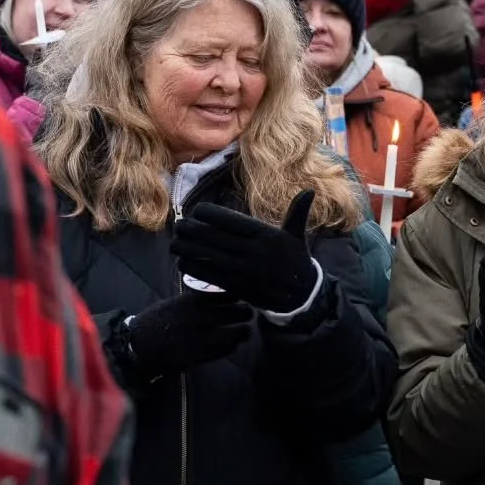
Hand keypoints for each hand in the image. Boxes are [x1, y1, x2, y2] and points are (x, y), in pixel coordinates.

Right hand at [115, 291, 253, 381]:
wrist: (139, 345)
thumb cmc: (158, 320)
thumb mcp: (178, 302)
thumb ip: (201, 299)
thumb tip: (226, 296)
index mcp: (196, 300)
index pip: (231, 292)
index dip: (240, 294)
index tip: (242, 296)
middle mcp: (203, 316)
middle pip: (241, 312)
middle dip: (246, 313)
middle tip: (247, 314)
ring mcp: (205, 337)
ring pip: (238, 333)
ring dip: (243, 332)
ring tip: (242, 332)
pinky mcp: (203, 355)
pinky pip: (227, 349)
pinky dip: (231, 347)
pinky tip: (229, 345)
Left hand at [171, 191, 319, 312]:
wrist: (301, 295)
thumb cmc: (295, 260)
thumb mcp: (297, 236)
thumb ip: (297, 213)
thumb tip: (310, 190)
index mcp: (266, 234)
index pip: (231, 220)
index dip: (210, 214)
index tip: (197, 211)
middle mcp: (254, 251)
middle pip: (215, 237)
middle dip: (192, 230)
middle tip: (178, 225)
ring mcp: (245, 270)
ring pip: (209, 256)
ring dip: (188, 249)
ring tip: (175, 243)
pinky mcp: (238, 287)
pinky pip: (210, 276)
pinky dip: (194, 269)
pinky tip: (183, 262)